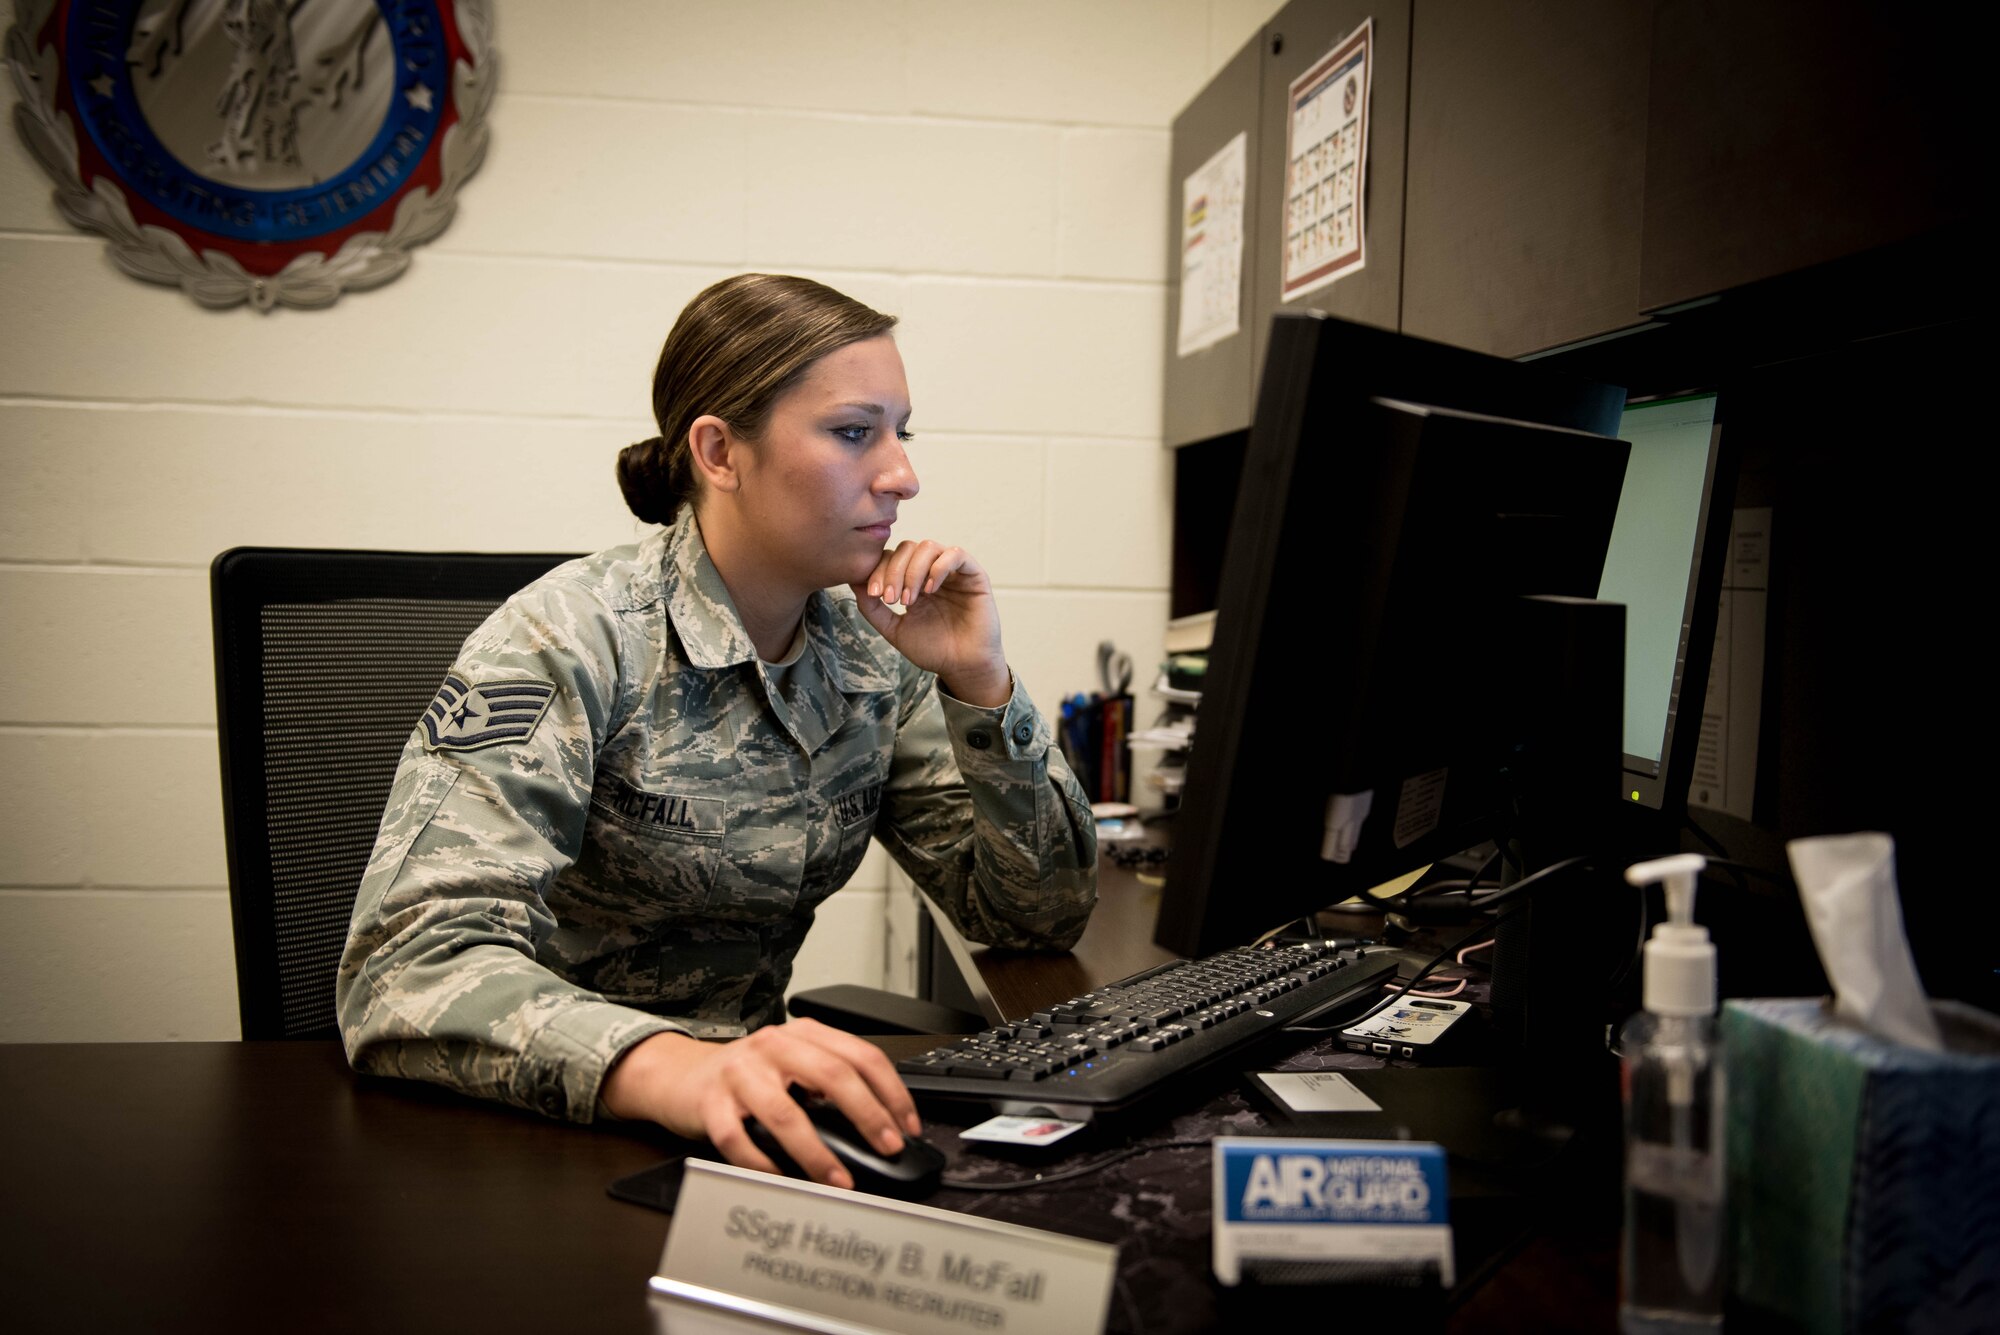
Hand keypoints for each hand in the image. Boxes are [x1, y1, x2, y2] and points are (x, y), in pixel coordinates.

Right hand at [600, 1021, 921, 1188]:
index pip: (860, 1055)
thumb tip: (882, 1125)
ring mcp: (740, 1073)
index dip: (891, 1091)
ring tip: (839, 1179)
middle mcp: (773, 1046)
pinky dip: (762, 1163)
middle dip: (867, 1115)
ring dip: (818, 1152)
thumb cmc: (748, 1075)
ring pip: (785, 1112)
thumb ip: (832, 1082)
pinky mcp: (710, 1103)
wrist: (680, 1075)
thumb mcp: (794, 1065)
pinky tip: (781, 1179)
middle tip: (887, 1146)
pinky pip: (738, 1139)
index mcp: (803, 1034)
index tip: (907, 1125)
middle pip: (831, 1075)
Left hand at [850, 540, 1010, 705]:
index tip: (874, 594)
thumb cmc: (932, 649)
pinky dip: (939, 567)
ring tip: (910, 599)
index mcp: (913, 580)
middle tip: (892, 599)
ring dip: (913, 571)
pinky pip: (956, 554)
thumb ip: (872, 608)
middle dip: (894, 571)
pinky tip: (931, 590)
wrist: (962, 667)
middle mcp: (932, 571)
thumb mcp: (894, 629)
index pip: (892, 558)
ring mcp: (953, 571)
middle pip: (907, 548)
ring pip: (928, 547)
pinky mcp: (974, 574)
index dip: (879, 570)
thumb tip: (853, 581)